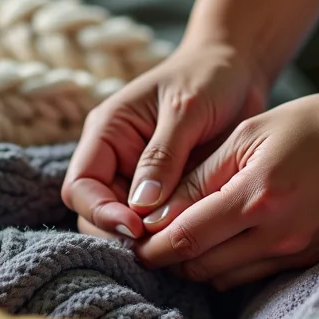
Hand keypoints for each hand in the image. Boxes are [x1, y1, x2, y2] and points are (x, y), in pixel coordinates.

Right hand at [62, 40, 269, 240]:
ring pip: (123, 226)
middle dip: (119, 234)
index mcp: (106, 133)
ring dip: (144, 241)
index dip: (101, 212)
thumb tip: (140, 207)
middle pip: (94, 214)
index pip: (80, 186)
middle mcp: (113, 159)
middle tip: (159, 247)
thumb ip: (162, 156)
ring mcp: (137, 178)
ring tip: (177, 246)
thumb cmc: (208, 78)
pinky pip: (155, 225)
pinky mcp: (165, 192)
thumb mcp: (186, 110)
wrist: (238, 71)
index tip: (137, 227)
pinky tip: (191, 240)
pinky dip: (167, 236)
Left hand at [133, 87, 318, 288]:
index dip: (151, 245)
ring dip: (197, 262)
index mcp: (257, 197)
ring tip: (182, 236)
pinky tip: (221, 239)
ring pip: (223, 276)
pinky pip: (252, 274)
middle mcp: (277, 234)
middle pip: (200, 266)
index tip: (131, 238)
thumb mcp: (252, 132)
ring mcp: (296, 251)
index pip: (185, 238)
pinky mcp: (309, 258)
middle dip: (169, 257)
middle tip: (149, 238)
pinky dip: (228, 263)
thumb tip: (157, 209)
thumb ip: (203, 174)